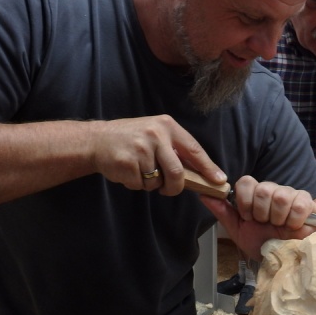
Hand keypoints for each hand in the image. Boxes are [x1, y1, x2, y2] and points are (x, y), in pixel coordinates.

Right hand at [91, 115, 225, 192]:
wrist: (96, 140)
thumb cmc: (130, 139)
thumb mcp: (155, 133)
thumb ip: (174, 148)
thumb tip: (200, 172)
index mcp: (167, 126)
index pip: (194, 150)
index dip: (208, 167)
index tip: (219, 180)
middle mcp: (156, 135)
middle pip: (177, 173)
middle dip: (174, 187)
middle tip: (168, 189)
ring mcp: (141, 149)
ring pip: (157, 182)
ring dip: (149, 183)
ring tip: (139, 169)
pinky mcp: (127, 163)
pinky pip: (139, 185)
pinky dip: (135, 184)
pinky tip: (128, 171)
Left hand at [199, 176, 315, 259]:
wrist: (284, 261)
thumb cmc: (262, 244)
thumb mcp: (238, 230)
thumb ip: (222, 211)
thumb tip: (203, 193)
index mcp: (255, 194)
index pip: (246, 181)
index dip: (245, 201)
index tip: (248, 218)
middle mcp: (273, 190)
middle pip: (262, 189)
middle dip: (261, 213)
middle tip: (265, 224)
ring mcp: (292, 194)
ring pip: (280, 195)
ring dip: (277, 218)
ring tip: (280, 228)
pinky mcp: (308, 202)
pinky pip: (299, 203)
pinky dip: (293, 220)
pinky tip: (293, 227)